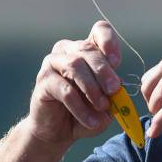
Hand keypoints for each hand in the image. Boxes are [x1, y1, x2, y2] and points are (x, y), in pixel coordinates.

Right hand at [28, 20, 124, 145]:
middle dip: (104, 71)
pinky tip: (91, 120)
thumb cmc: (86, 112)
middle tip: (115, 90)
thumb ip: (114, 92)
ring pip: (75, 65)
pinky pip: (65, 90)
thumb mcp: (106, 101)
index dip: (108, 41)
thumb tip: (119, 88)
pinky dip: (81, 107)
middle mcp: (68, 50)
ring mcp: (52, 63)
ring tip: (103, 107)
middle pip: (88, 49)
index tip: (116, 61)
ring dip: (93, 88)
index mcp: (88, 49)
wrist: (59, 131)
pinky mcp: (43, 81)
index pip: (99, 31)